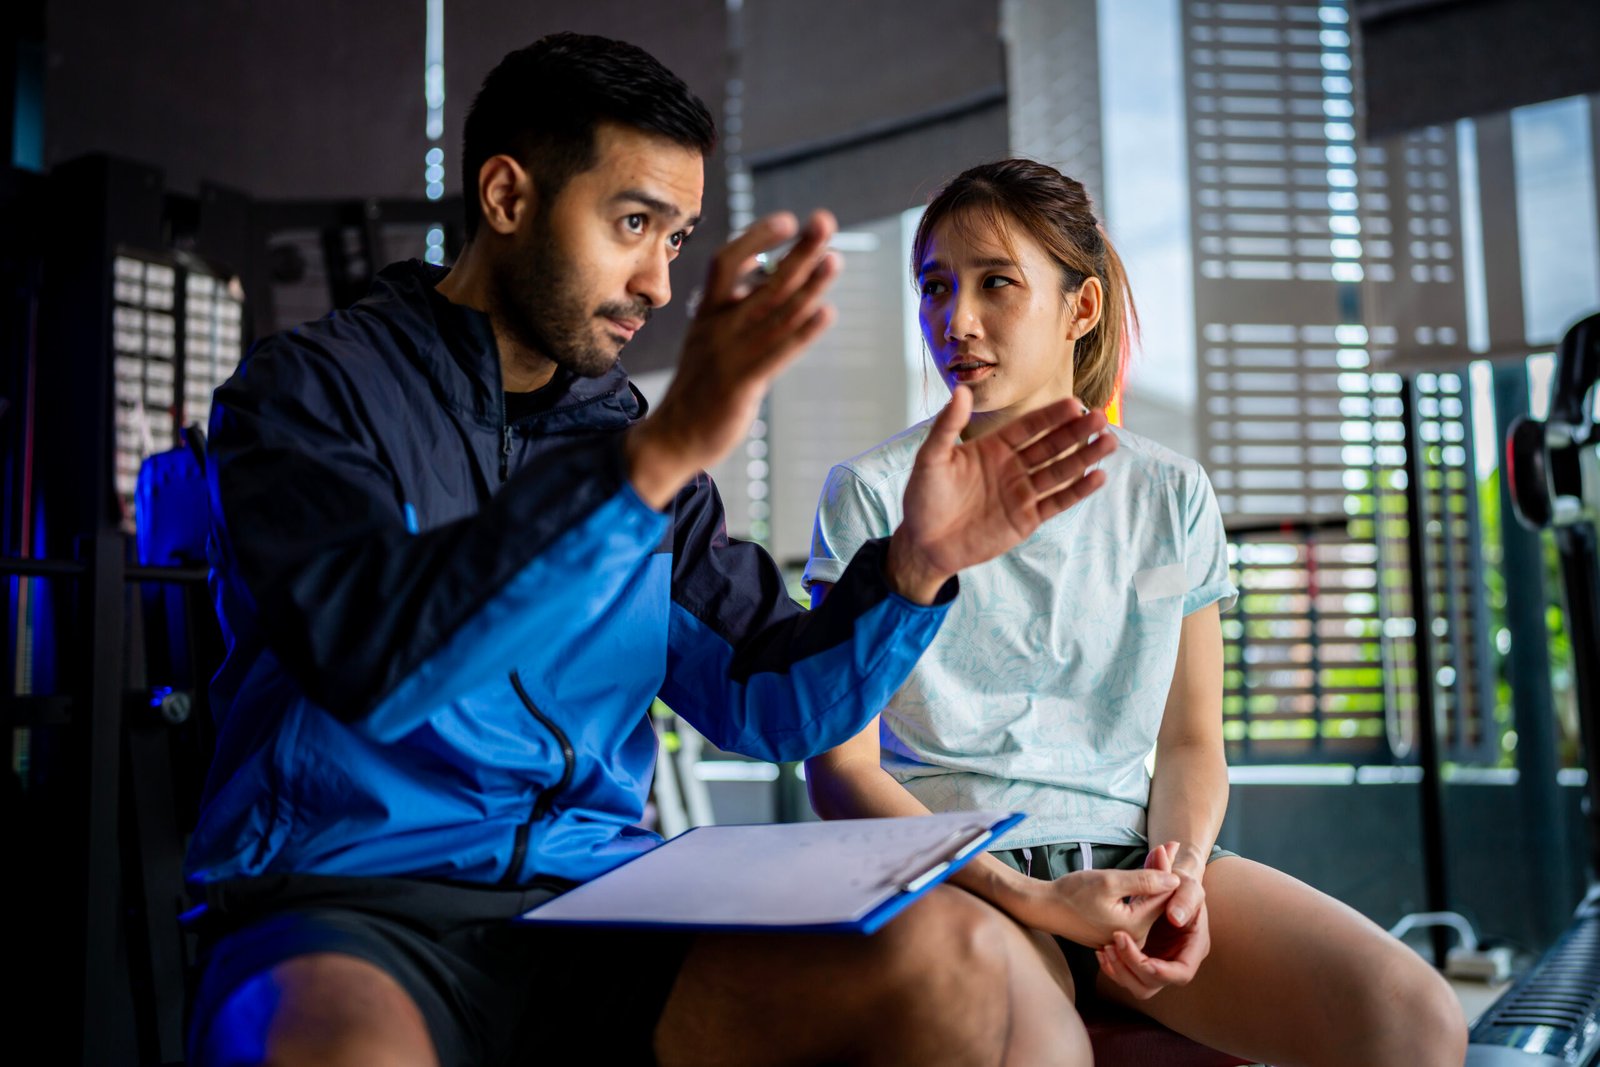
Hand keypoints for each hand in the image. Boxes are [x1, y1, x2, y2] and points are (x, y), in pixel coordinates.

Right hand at [627, 210, 840, 507]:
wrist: (672, 437)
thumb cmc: (699, 387)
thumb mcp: (710, 337)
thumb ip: (736, 307)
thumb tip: (766, 269)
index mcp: (708, 312)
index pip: (727, 261)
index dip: (756, 238)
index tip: (787, 220)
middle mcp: (718, 327)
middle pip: (762, 280)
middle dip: (797, 250)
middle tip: (824, 222)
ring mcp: (729, 354)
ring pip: (775, 313)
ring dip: (808, 285)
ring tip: (834, 259)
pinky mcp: (740, 384)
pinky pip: (776, 353)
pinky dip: (803, 333)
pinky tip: (826, 314)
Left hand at [884, 387, 1116, 601]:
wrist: (923, 544)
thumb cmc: (923, 498)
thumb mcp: (930, 459)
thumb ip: (946, 427)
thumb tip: (962, 391)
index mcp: (993, 448)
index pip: (1028, 427)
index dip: (1050, 416)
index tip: (1073, 403)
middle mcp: (1012, 466)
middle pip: (1050, 446)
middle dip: (1075, 432)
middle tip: (1099, 417)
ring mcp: (1021, 493)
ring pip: (1059, 472)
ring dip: (1084, 457)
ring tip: (1109, 442)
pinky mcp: (1026, 519)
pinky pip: (1056, 503)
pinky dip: (1077, 491)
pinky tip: (1097, 477)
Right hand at [1007, 865, 1178, 949]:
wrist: (1045, 909)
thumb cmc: (1072, 893)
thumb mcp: (1109, 881)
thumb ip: (1144, 881)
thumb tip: (1175, 880)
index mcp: (1136, 926)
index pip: (1163, 897)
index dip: (1168, 870)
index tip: (1172, 848)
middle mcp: (1135, 937)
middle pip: (1157, 901)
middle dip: (1163, 873)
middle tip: (1171, 846)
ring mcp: (1126, 938)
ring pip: (1147, 904)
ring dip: (1153, 880)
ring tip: (1161, 853)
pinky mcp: (1117, 933)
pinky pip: (1136, 910)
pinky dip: (1140, 891)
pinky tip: (1145, 871)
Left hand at [1096, 842, 1211, 998]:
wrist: (1164, 883)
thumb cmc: (1180, 884)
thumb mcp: (1187, 885)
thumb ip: (1185, 899)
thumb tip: (1176, 918)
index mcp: (1193, 948)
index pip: (1182, 973)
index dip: (1163, 972)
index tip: (1145, 962)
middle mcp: (1175, 961)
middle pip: (1154, 983)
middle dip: (1133, 966)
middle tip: (1116, 941)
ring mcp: (1156, 962)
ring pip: (1136, 985)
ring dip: (1119, 970)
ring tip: (1105, 948)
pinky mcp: (1140, 958)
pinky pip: (1124, 975)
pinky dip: (1112, 967)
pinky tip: (1101, 950)